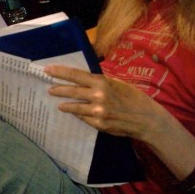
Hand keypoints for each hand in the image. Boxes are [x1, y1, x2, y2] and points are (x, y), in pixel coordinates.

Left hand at [44, 64, 167, 141]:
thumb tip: (85, 78)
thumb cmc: (134, 98)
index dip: (60, 72)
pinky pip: (83, 118)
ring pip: (74, 107)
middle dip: (58, 89)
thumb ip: (101, 82)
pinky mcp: (98, 124)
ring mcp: (97, 111)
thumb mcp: (118, 84)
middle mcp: (97, 96)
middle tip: (49, 89)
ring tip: (59, 104)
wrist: (147, 119)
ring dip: (65, 105)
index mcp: (102, 82)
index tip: (48, 70)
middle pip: (71, 91)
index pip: (76, 75)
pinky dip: (78, 114)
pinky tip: (74, 113)